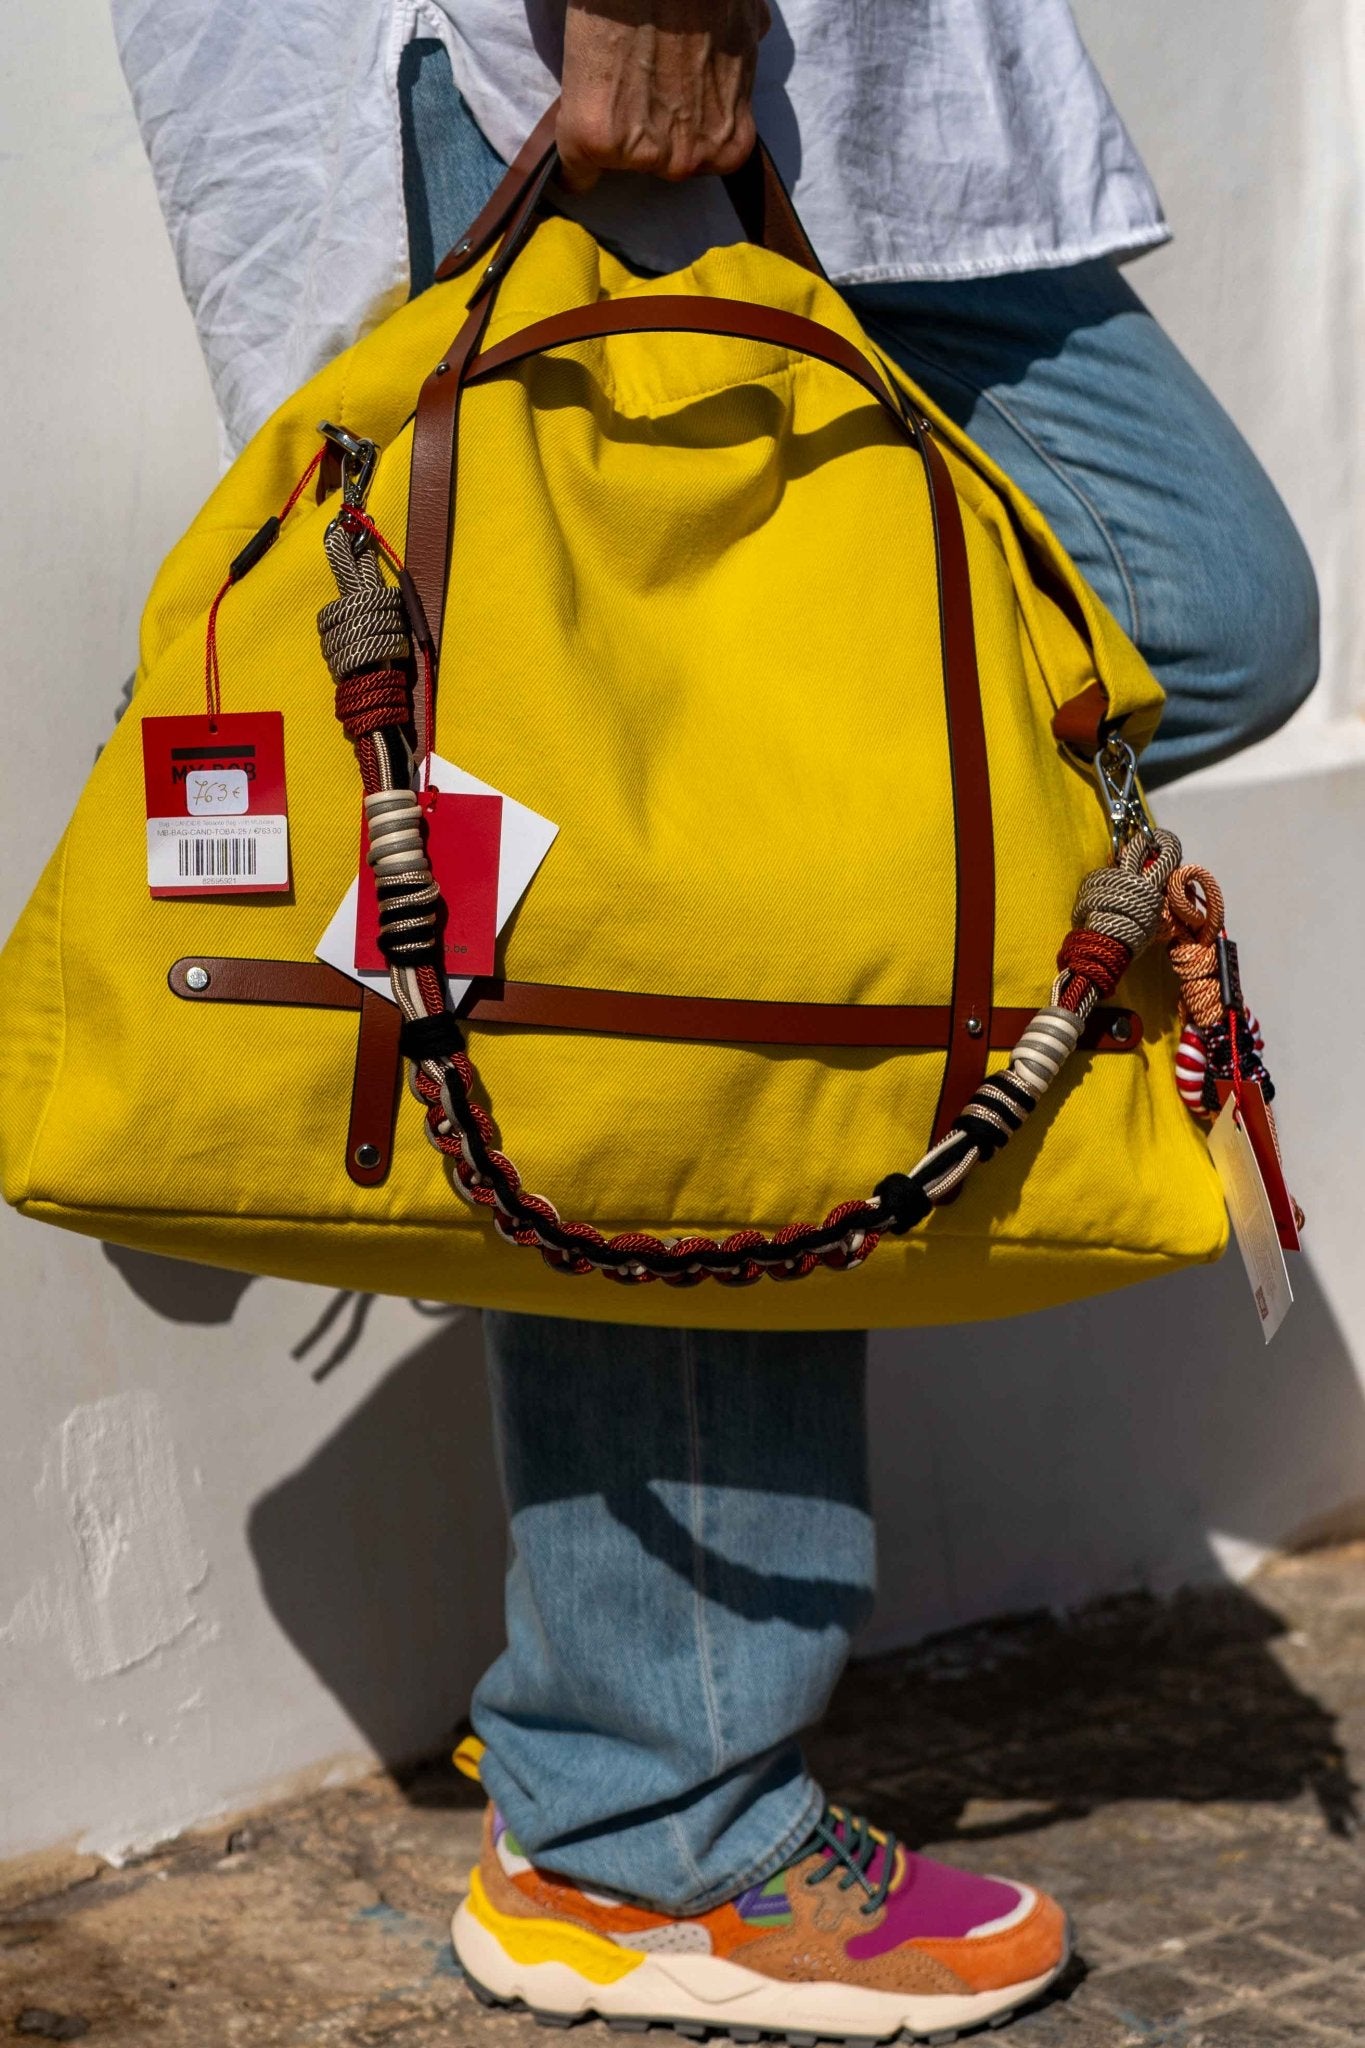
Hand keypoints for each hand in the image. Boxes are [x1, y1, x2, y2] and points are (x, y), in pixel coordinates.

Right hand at [558, 0, 769, 191]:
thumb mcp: (743, 27)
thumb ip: (739, 58)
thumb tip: (741, 42)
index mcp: (731, 143)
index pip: (698, 163)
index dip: (678, 128)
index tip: (662, 107)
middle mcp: (690, 159)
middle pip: (657, 167)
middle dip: (647, 128)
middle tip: (635, 81)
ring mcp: (643, 156)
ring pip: (616, 163)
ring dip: (609, 131)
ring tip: (607, 79)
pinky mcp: (595, 142)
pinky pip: (575, 171)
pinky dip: (570, 163)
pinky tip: (568, 141)